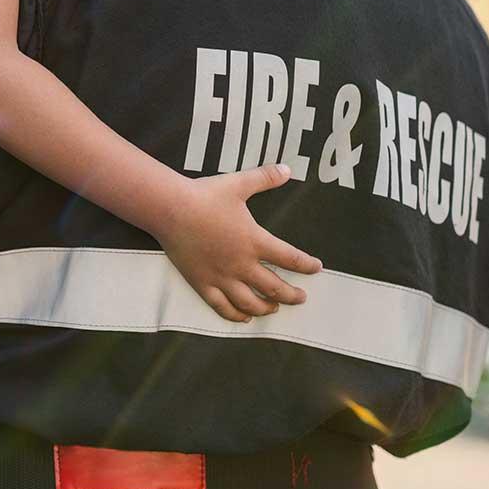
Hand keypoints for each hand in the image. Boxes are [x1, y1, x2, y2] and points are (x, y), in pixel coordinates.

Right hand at [155, 165, 322, 323]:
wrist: (171, 209)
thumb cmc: (205, 196)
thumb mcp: (239, 183)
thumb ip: (265, 178)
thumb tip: (287, 170)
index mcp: (254, 241)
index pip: (289, 258)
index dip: (306, 265)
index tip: (316, 268)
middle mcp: (242, 264)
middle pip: (274, 287)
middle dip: (292, 295)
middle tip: (301, 298)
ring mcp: (221, 277)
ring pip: (250, 302)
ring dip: (266, 308)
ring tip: (274, 309)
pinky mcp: (202, 283)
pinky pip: (221, 306)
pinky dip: (235, 315)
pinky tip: (243, 318)